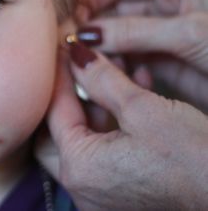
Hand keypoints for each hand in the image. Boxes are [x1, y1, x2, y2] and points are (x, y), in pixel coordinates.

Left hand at [36, 47, 207, 210]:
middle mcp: (83, 187)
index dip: (60, 78)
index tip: (66, 53)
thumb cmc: (195, 159)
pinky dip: (113, 124)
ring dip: (98, 105)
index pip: (54, 113)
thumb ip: (102, 79)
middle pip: (58, 132)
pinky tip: (134, 94)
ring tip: (118, 73)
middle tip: (83, 69)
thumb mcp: (143, 110)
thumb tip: (78, 56)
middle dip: (71, 97)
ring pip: (83, 140)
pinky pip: (104, 153)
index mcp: (80, 167)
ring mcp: (100, 194)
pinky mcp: (120, 194)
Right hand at [86, 0, 207, 109]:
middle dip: (96, 32)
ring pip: (120, 42)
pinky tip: (129, 82)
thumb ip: (134, 31)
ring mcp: (165, 38)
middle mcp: (167, 8)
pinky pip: (134, 65)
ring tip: (104, 71)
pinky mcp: (169, 67)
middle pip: (114, 13)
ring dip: (108, 57)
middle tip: (76, 52)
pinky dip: (125, 75)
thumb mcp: (191, 31)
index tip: (74, 21)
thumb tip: (86, 36)